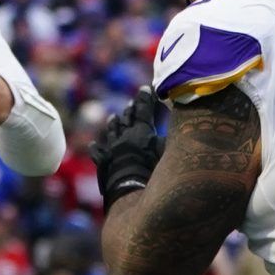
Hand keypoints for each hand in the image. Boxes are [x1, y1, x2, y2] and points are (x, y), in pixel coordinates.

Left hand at [91, 87, 166, 205]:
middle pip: (128, 119)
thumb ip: (173, 138)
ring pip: (112, 132)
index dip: (145, 98)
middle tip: (131, 103)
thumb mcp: (168, 151)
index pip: (144, 110)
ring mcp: (113, 148)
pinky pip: (98, 153)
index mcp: (142, 131)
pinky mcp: (104, 162)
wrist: (130, 186)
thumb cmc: (152, 169)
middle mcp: (125, 136)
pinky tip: (93, 144)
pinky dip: (96, 148)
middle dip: (131, 110)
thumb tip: (181, 125)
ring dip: (114, 124)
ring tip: (113, 117)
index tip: (145, 88)